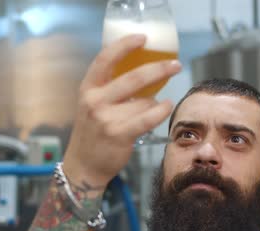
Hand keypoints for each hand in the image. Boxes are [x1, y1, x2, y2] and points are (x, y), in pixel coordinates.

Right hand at [62, 35, 181, 188]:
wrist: (84, 165)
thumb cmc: (93, 131)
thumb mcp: (93, 104)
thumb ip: (111, 87)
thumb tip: (144, 71)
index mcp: (88, 88)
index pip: (104, 58)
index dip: (124, 45)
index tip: (143, 38)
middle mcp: (95, 101)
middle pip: (133, 77)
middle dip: (159, 68)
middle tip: (175, 65)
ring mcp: (106, 119)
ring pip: (144, 101)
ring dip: (156, 102)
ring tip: (156, 106)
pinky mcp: (119, 134)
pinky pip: (148, 118)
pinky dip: (160, 111)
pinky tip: (166, 106)